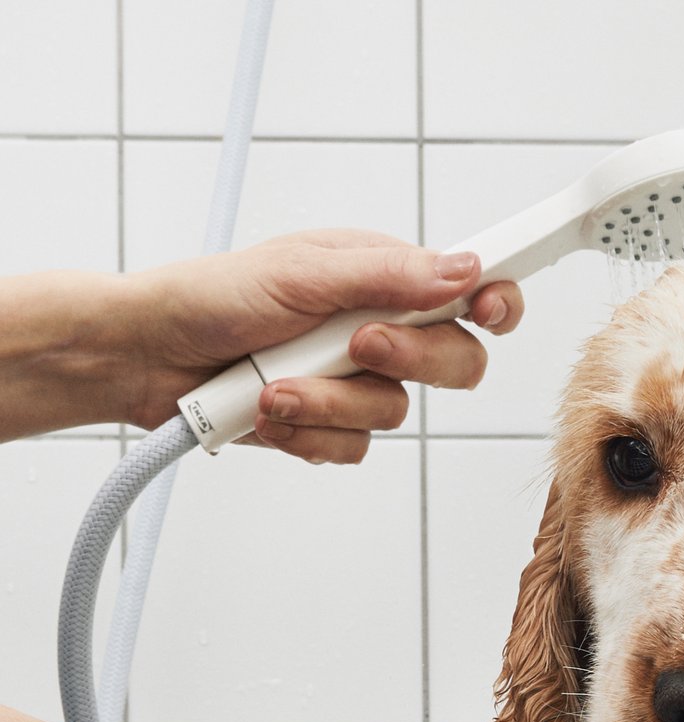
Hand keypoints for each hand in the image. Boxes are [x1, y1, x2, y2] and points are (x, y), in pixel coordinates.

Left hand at [115, 230, 524, 460]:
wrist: (148, 357)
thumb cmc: (210, 298)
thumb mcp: (301, 273)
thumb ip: (387, 275)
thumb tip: (463, 270)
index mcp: (382, 276)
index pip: (468, 290)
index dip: (494, 303)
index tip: (488, 310)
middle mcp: (379, 328)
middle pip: (454, 361)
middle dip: (406, 359)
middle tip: (357, 344)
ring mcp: (356, 382)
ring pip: (395, 414)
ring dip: (328, 403)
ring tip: (274, 385)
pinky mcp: (330, 425)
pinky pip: (353, 448)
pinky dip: (308, 433)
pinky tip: (269, 412)